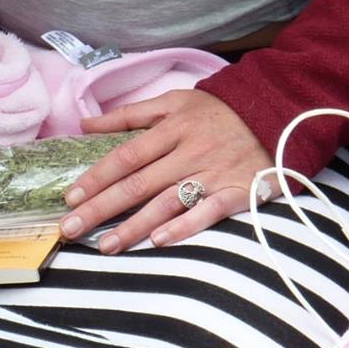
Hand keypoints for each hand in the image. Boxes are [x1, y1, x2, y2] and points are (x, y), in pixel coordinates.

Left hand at [58, 87, 275, 253]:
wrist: (277, 113)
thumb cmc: (218, 110)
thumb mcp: (174, 101)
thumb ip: (129, 114)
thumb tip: (85, 123)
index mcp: (172, 128)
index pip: (125, 156)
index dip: (97, 178)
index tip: (71, 198)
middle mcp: (190, 152)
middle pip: (139, 183)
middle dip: (101, 208)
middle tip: (71, 229)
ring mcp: (214, 173)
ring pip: (167, 202)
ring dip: (134, 226)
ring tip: (106, 246)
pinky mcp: (239, 192)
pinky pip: (209, 212)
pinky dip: (185, 226)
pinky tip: (159, 241)